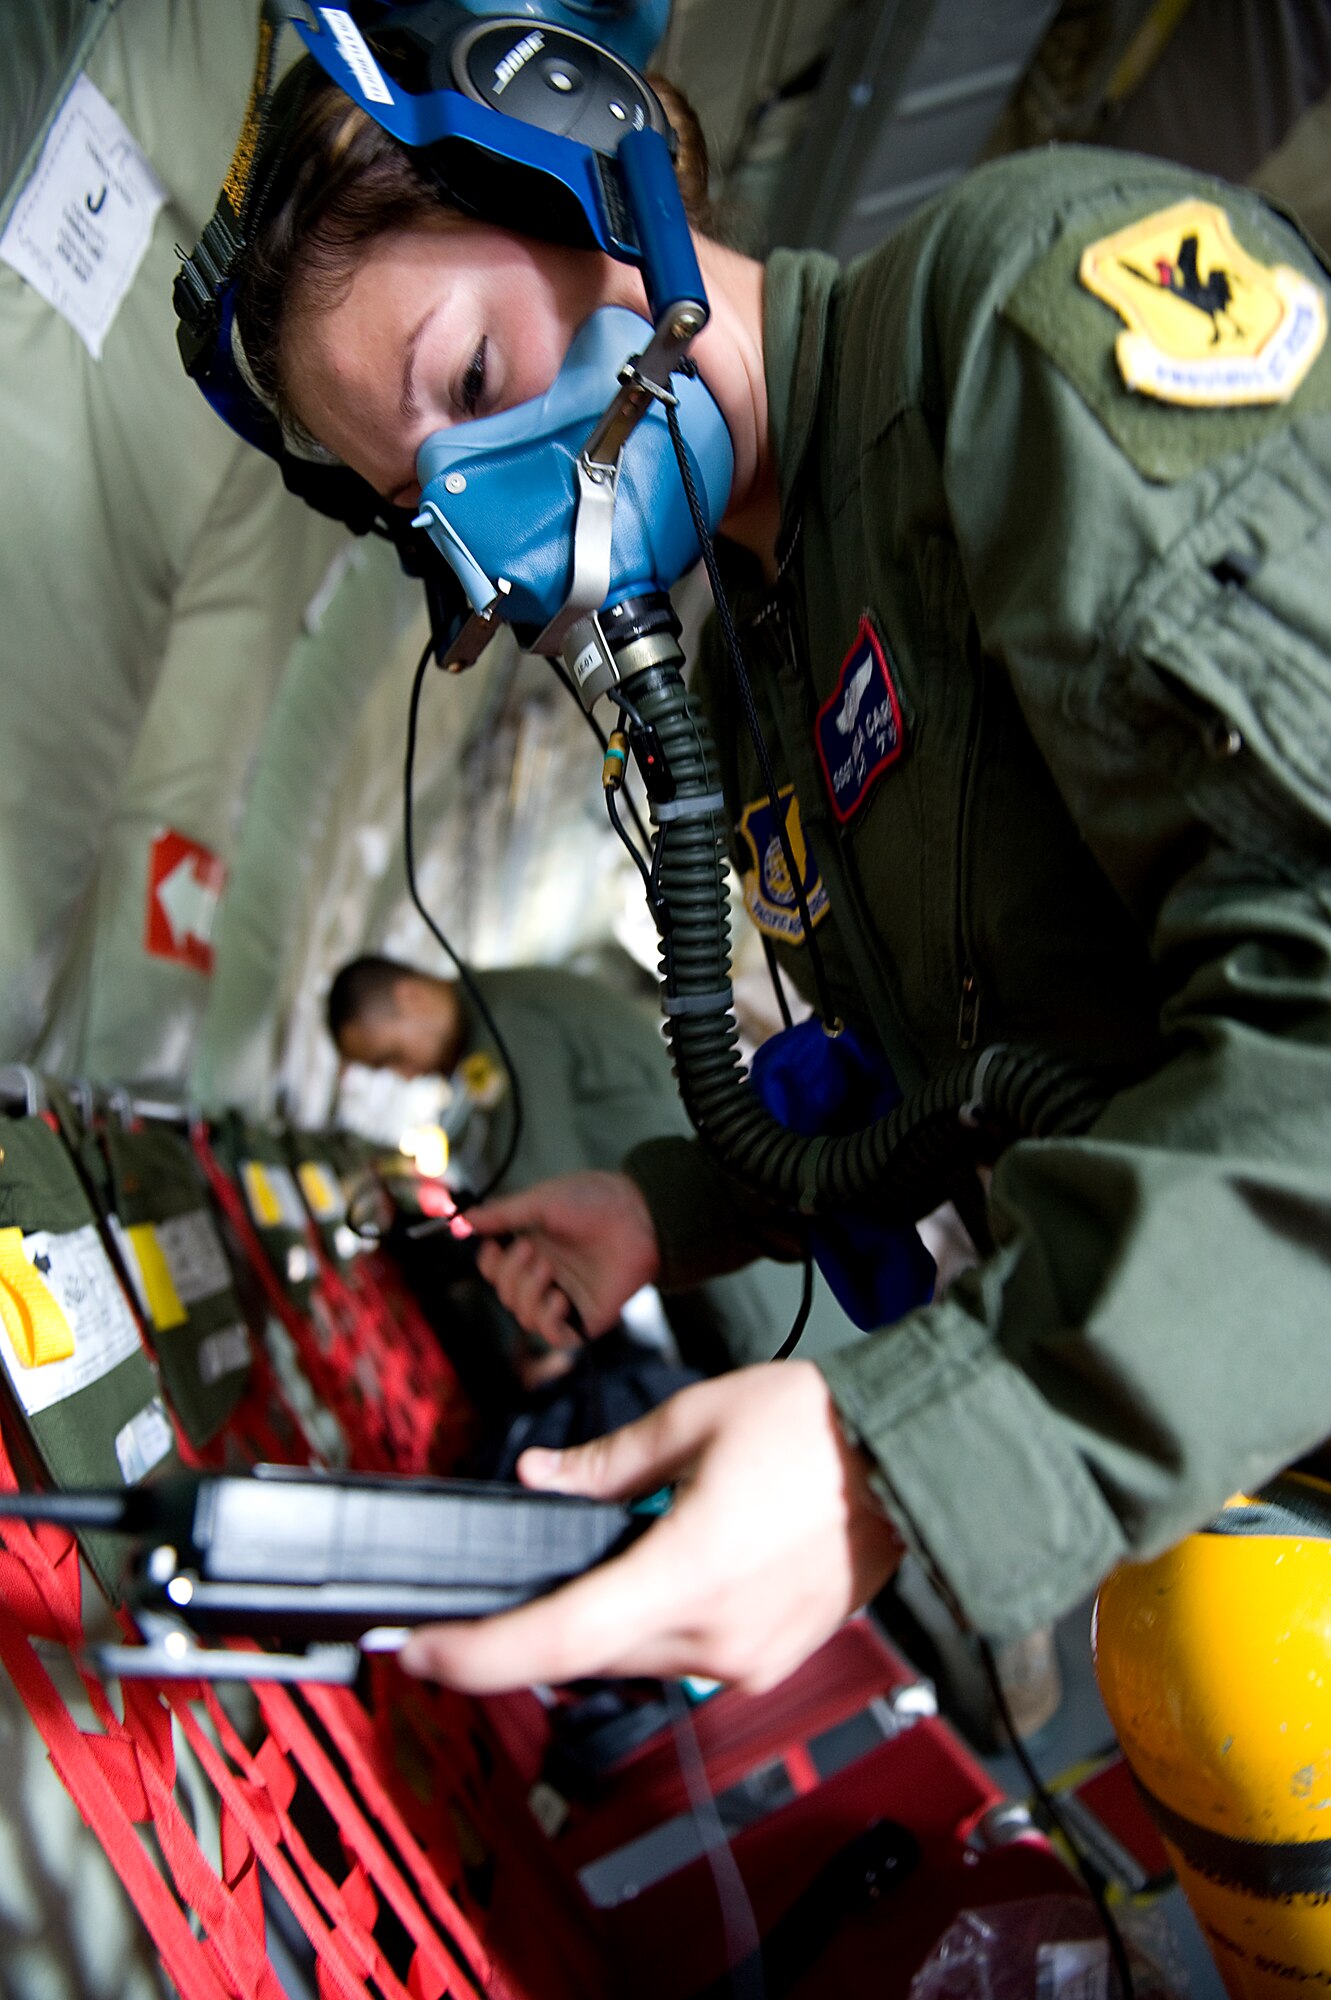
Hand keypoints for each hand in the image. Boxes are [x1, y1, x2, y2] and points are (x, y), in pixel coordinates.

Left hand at [398, 1361, 902, 1695]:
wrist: (909, 1457)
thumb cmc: (815, 1428)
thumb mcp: (692, 1420)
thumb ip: (605, 1463)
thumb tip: (542, 1479)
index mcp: (687, 1572)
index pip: (557, 1638)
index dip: (477, 1655)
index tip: (423, 1652)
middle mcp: (717, 1634)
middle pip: (590, 1651)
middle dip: (546, 1615)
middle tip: (516, 1572)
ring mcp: (749, 1655)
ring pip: (638, 1655)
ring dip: (609, 1613)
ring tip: (627, 1541)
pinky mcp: (773, 1655)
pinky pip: (688, 1651)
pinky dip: (660, 1616)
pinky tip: (674, 1560)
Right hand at [469, 1171, 660, 1344]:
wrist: (639, 1214)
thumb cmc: (595, 1201)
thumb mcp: (541, 1201)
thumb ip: (502, 1215)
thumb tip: (463, 1220)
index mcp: (534, 1249)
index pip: (496, 1271)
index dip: (490, 1264)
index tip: (493, 1247)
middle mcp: (548, 1276)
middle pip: (506, 1295)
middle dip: (511, 1276)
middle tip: (532, 1251)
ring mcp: (568, 1298)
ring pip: (526, 1317)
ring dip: (528, 1295)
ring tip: (548, 1269)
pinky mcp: (589, 1317)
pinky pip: (557, 1337)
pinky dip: (549, 1321)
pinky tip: (558, 1298)